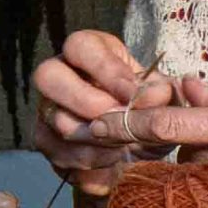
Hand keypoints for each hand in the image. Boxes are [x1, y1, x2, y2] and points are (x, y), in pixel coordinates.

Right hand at [29, 30, 178, 197]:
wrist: (137, 141)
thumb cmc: (147, 105)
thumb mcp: (160, 93)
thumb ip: (161, 91)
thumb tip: (157, 95)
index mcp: (86, 51)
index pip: (79, 46)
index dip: (105, 70)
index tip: (134, 93)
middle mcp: (57, 73)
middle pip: (48, 76)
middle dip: (87, 101)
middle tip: (119, 118)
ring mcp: (46, 108)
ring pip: (59, 122)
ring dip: (98, 138)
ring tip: (127, 144)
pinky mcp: (46, 141)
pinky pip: (61, 154)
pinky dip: (93, 161)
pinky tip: (115, 158)